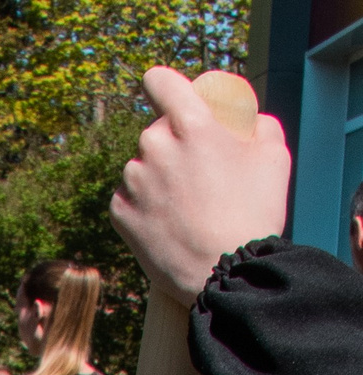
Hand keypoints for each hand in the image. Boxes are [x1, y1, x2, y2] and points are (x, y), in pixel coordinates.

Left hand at [111, 68, 290, 304]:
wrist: (227, 272)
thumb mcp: (274, 154)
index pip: (160, 82)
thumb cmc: (255, 213)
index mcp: (191, 122)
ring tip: (183, 204)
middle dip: (171, 144)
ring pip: (140, 166)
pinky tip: (165, 220)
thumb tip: (248, 120)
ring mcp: (134, 181)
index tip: (167, 97)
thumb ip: (258, 124)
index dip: (164, 87)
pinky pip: (126, 198)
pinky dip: (141, 205)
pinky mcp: (120, 214)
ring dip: (154, 176)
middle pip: (155, 130)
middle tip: (194, 173)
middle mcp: (155, 145)